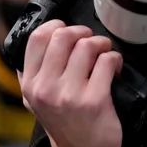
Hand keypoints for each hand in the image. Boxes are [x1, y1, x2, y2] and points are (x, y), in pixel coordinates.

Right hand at [18, 20, 122, 146]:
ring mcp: (69, 94)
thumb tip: (39, 39)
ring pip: (88, 45)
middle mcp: (46, 88)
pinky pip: (107, 61)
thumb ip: (33, 72)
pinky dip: (115, 59)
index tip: (68, 29)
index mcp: (31, 84)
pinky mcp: (94, 100)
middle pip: (65, 35)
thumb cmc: (64, 121)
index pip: (38, 37)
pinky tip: (114, 68)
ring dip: (102, 45)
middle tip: (90, 42)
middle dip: (84, 32)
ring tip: (103, 55)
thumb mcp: (37, 100)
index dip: (58, 25)